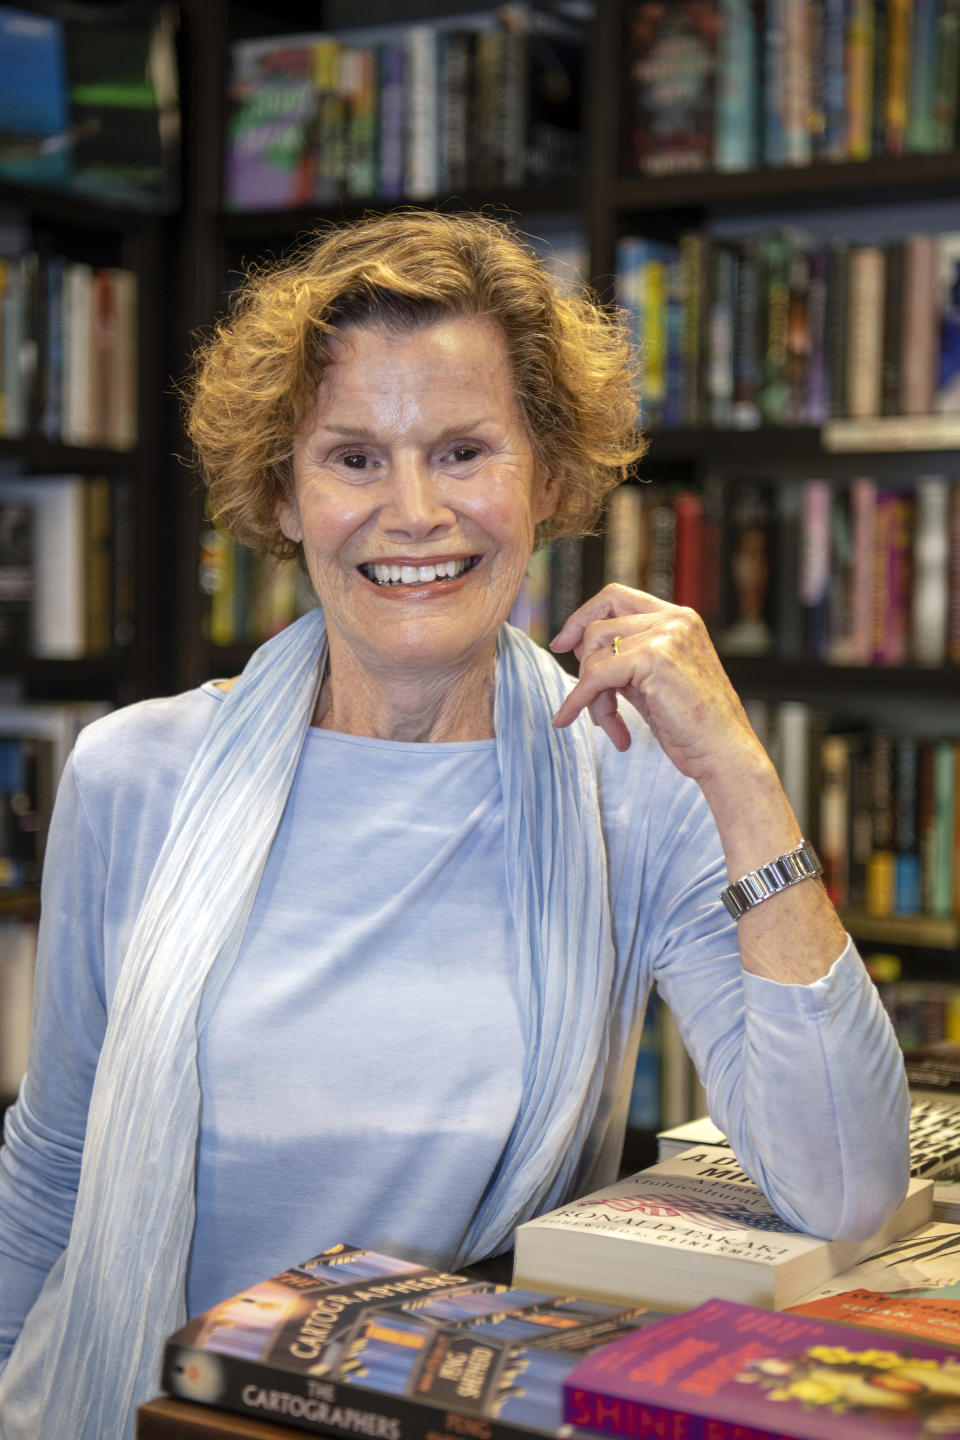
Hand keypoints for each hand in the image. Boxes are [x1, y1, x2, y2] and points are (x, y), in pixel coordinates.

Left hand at [550, 584, 767, 787]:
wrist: (725, 753)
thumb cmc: (693, 727)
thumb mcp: (653, 681)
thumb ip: (624, 658)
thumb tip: (578, 647)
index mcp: (679, 619)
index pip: (616, 597)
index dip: (582, 616)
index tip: (562, 643)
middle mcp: (675, 620)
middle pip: (598, 626)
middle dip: (585, 668)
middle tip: (589, 704)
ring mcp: (666, 636)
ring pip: (594, 653)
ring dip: (590, 694)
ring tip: (607, 723)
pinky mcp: (654, 659)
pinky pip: (595, 676)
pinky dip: (577, 700)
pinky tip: (566, 718)